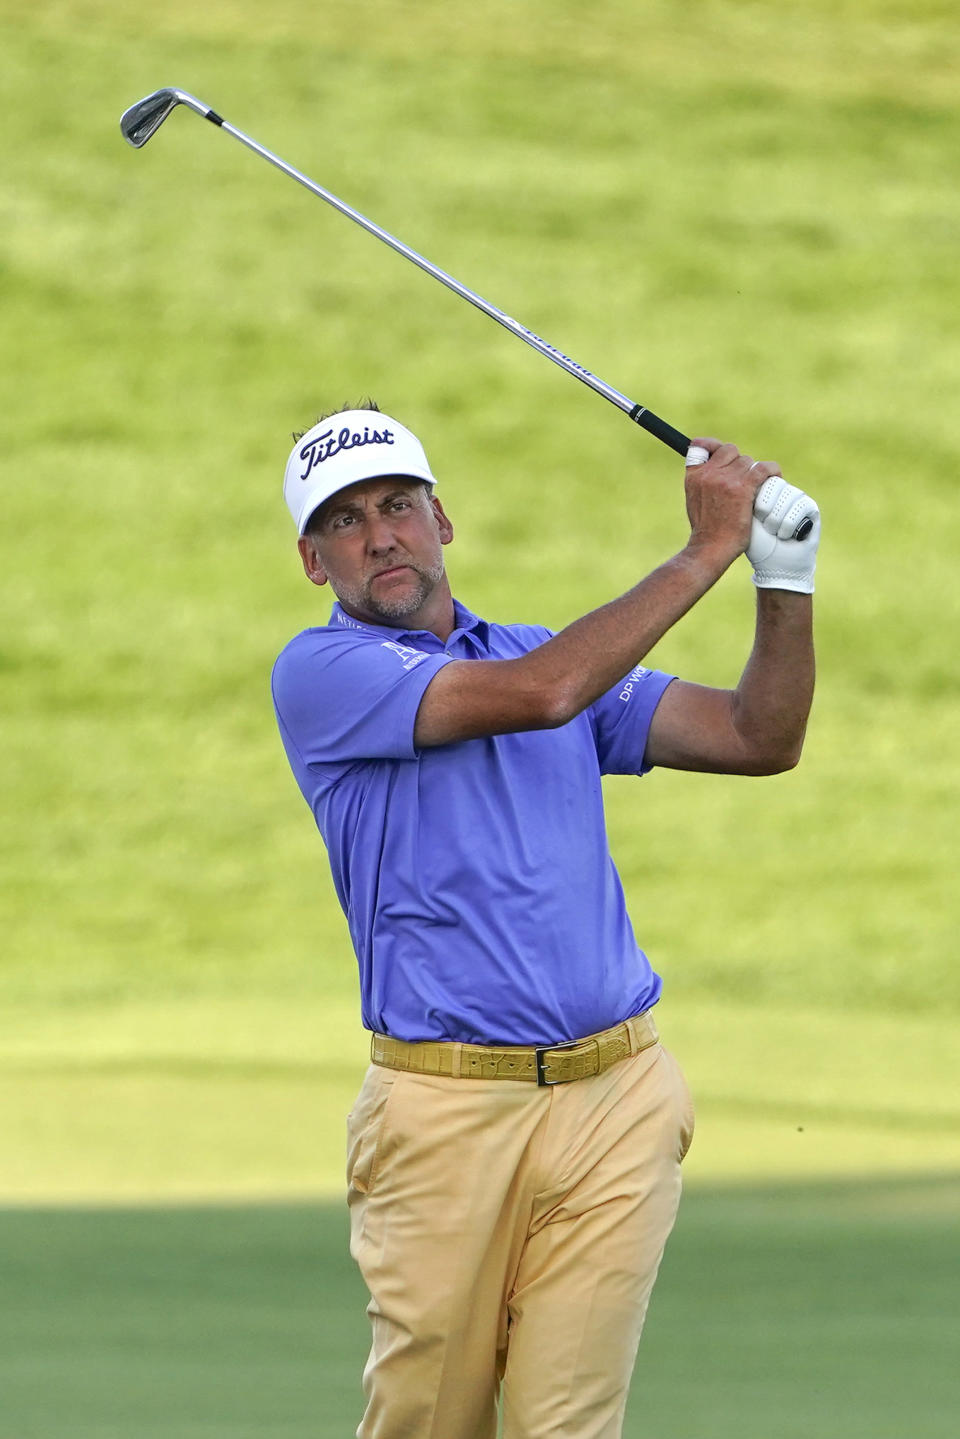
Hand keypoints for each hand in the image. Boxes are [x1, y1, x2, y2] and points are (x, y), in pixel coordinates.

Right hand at [683, 438, 770, 568]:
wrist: (711, 547)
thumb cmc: (706, 529)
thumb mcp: (694, 501)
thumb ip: (702, 482)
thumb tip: (715, 469)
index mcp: (694, 475)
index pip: (701, 446)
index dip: (713, 447)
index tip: (721, 454)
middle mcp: (708, 473)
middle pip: (730, 451)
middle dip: (738, 464)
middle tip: (743, 481)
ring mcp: (725, 479)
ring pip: (747, 461)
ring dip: (753, 472)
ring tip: (757, 486)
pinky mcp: (743, 487)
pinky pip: (763, 468)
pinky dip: (772, 471)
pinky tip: (775, 477)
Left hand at [747, 477, 819, 592]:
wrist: (774, 565)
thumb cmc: (757, 544)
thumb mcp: (745, 517)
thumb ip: (746, 494)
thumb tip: (747, 473)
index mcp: (764, 489)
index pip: (761, 477)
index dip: (757, 500)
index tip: (755, 517)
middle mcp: (781, 490)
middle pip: (774, 483)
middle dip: (766, 508)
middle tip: (765, 526)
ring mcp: (797, 497)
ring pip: (787, 495)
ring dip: (776, 519)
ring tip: (774, 533)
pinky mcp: (811, 507)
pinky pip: (800, 505)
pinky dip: (788, 524)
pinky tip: (785, 535)